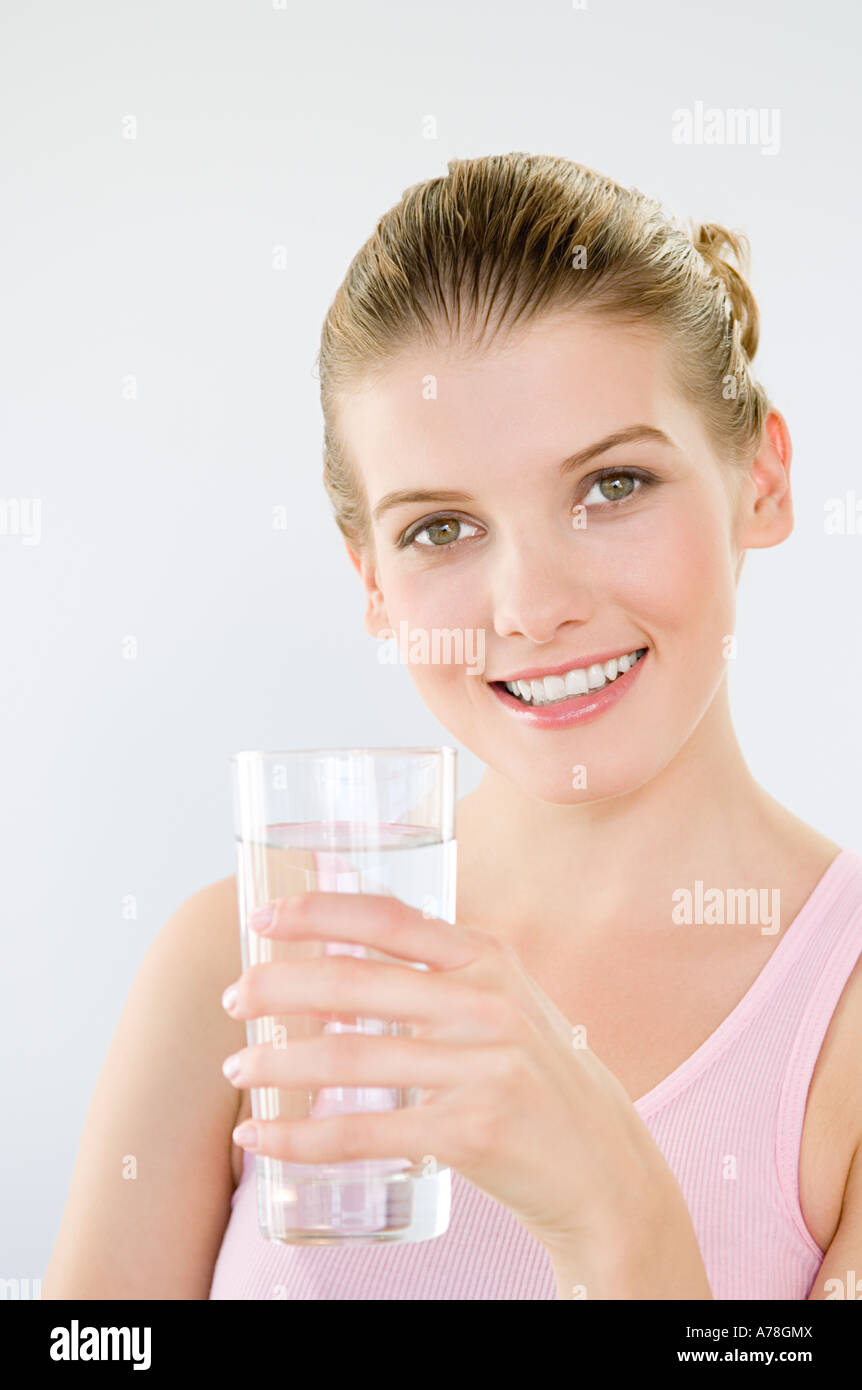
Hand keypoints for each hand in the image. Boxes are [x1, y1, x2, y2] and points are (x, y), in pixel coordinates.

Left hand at [220, 890, 697, 1278]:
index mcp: (491, 959)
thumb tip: (335, 967)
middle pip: (354, 984)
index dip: (318, 912)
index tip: (262, 917)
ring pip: (348, 1059)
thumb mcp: (507, 1005)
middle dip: (279, 987)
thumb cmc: (543, 1080)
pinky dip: (300, 1136)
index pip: (389, 919)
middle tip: (234, 998)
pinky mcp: (471, 1132)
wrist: (607, 1169)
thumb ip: (441, 977)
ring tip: (237, 1068)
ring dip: (277, 1063)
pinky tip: (261, 1136)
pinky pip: (363, 1131)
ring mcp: (482, 1068)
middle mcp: (487, 1004)